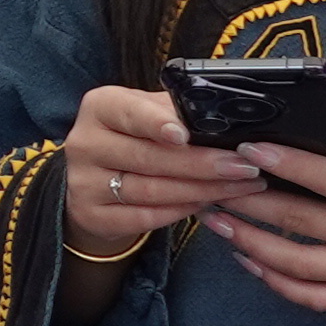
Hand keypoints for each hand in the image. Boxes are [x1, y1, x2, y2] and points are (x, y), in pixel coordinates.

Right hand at [55, 83, 263, 251]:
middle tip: (243, 166)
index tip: (184, 135)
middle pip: (148, 157)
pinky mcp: (90, 215)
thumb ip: (179, 112)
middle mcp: (84, 143)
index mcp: (100, 107)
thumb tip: (229, 121)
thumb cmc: (136, 136)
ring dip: (200, 190)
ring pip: (150, 191)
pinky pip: (143, 218)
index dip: (157, 124)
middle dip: (202, 164)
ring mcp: (83, 182)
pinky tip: (206, 204)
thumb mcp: (150, 112)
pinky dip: (179, 212)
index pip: (130, 113)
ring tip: (238, 186)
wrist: (98, 177)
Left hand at [205, 137, 325, 313]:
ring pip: (299, 266)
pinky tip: (254, 262)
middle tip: (213, 186)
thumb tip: (292, 156)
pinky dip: (281, 284)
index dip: (284, 165)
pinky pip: (319, 298)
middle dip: (248, 204)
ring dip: (252, 245)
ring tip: (220, 224)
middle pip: (301, 223)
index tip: (246, 151)